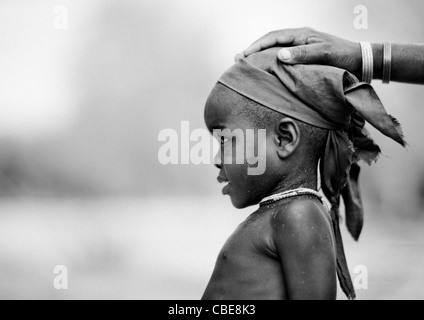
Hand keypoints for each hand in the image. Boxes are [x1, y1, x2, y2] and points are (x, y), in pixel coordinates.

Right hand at [237, 28, 361, 76]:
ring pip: (274, 52)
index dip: (256, 46)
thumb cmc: (344, 56)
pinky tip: (265, 73)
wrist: (360, 63)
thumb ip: (303, 54)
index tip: (243, 55)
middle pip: (270, 43)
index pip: (272, 37)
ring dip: (260, 58)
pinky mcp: (302, 59)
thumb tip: (280, 56)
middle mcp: (298, 40)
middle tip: (238, 60)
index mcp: (301, 34)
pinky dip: (271, 65)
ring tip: (247, 67)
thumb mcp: (324, 54)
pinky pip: (282, 61)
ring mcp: (299, 49)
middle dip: (253, 51)